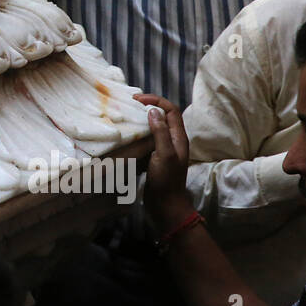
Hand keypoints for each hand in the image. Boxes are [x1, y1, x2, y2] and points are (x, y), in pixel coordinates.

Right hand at [134, 93, 195, 230]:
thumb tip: (153, 111)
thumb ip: (160, 132)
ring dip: (143, 119)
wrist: (166, 206)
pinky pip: (148, 139)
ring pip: (155, 127)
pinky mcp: (155, 157)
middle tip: (130, 105)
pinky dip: (139, 133)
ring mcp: (164, 149)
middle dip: (148, 106)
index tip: (137, 99)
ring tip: (127, 116)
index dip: (156, 100)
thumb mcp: (164, 154)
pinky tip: (128, 135)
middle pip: (163, 116)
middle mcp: (173, 141)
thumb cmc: (166, 181)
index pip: (171, 110)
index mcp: (178, 138)